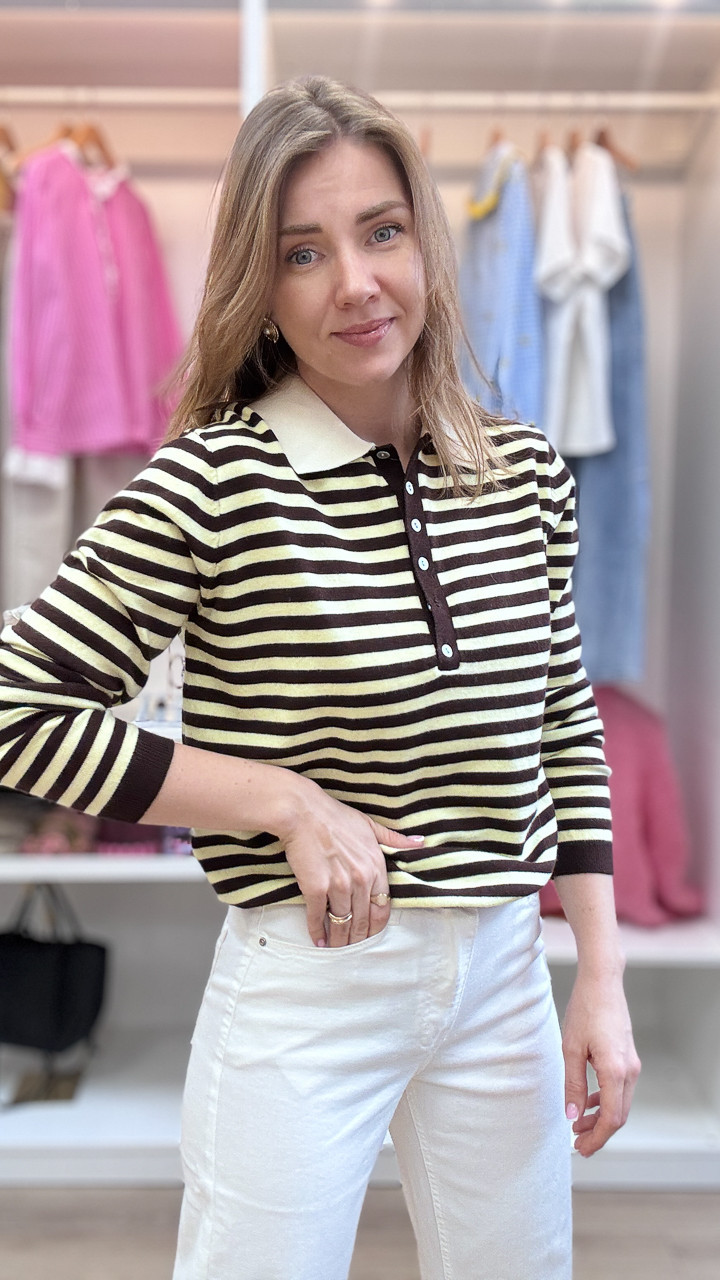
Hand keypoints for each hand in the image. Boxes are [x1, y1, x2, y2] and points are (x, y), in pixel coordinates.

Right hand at [276, 777, 423, 947]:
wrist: (302, 812)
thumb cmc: (334, 817)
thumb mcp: (370, 826)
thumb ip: (394, 839)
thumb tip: (420, 842)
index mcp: (375, 866)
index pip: (382, 907)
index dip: (376, 926)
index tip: (370, 934)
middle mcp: (360, 879)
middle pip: (363, 920)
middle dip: (358, 938)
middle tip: (353, 949)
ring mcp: (338, 886)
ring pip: (342, 922)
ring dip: (339, 939)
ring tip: (336, 949)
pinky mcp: (315, 888)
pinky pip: (318, 916)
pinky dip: (317, 931)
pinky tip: (318, 940)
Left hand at [562, 970, 640, 1156]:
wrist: (602, 982)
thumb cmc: (585, 1010)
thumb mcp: (571, 1049)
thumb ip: (573, 1085)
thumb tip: (572, 1116)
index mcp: (616, 1072)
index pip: (611, 1119)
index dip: (596, 1138)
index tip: (580, 1148)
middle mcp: (630, 1071)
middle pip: (618, 1115)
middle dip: (598, 1132)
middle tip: (576, 1142)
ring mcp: (632, 1064)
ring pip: (620, 1103)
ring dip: (600, 1117)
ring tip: (578, 1124)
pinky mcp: (628, 1058)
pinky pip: (619, 1089)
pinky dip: (605, 1101)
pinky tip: (587, 1102)